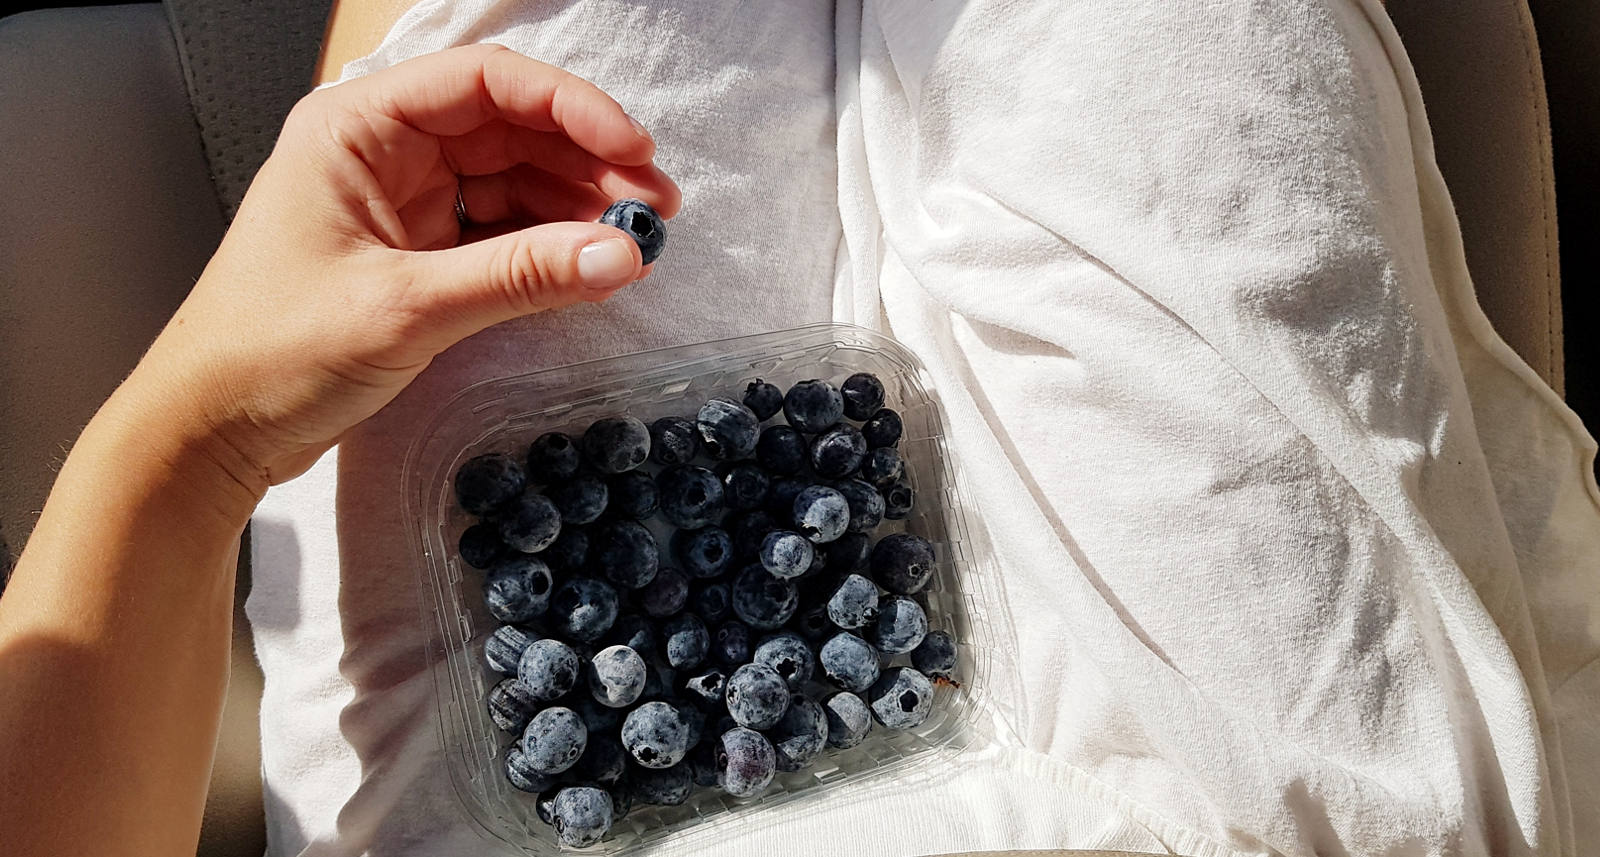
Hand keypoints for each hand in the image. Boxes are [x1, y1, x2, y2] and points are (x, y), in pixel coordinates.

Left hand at [124, 44, 680, 500]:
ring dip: (576, 207)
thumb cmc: (271, 352)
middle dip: (588, 163)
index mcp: (357, 127)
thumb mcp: (407, 308)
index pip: (486, 84)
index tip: (634, 153)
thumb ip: (520, 277)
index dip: (572, 109)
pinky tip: (588, 265)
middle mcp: (382, 151)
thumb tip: (620, 255)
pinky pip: (497, 231)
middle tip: (655, 209)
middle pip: (510, 129)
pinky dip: (546, 246)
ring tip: (634, 243)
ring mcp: (399, 202)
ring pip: (511, 180)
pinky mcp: (413, 253)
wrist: (210, 430)